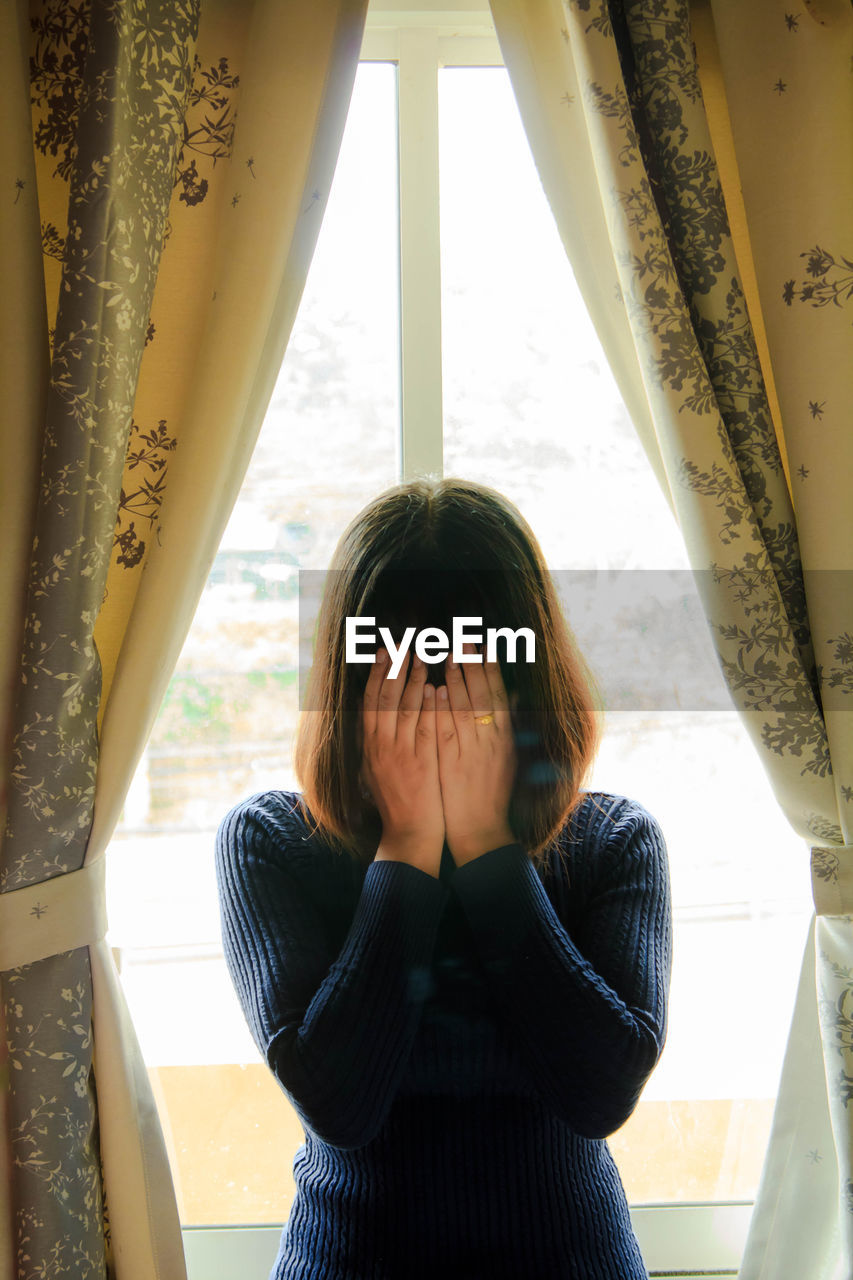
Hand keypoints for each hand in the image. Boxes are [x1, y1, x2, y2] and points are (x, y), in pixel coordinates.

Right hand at [360, 646, 444, 877]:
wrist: (409, 834)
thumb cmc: (397, 802)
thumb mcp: (377, 770)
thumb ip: (378, 743)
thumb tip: (375, 718)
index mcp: (370, 747)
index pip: (370, 702)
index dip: (377, 674)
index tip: (384, 651)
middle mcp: (381, 746)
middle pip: (384, 698)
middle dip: (393, 668)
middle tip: (401, 643)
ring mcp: (401, 753)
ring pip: (405, 708)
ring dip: (412, 679)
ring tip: (421, 655)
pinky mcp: (422, 762)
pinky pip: (424, 728)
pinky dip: (428, 706)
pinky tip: (434, 688)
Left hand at [435, 641, 517, 864]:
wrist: (481, 830)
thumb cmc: (493, 793)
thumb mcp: (508, 756)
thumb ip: (509, 724)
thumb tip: (515, 694)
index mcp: (505, 738)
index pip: (499, 695)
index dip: (491, 669)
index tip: (483, 646)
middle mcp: (490, 741)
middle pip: (482, 695)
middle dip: (473, 665)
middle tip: (463, 640)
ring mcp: (471, 751)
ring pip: (464, 709)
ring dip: (456, 681)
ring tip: (447, 656)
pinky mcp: (452, 763)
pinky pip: (446, 730)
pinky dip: (441, 709)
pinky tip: (433, 690)